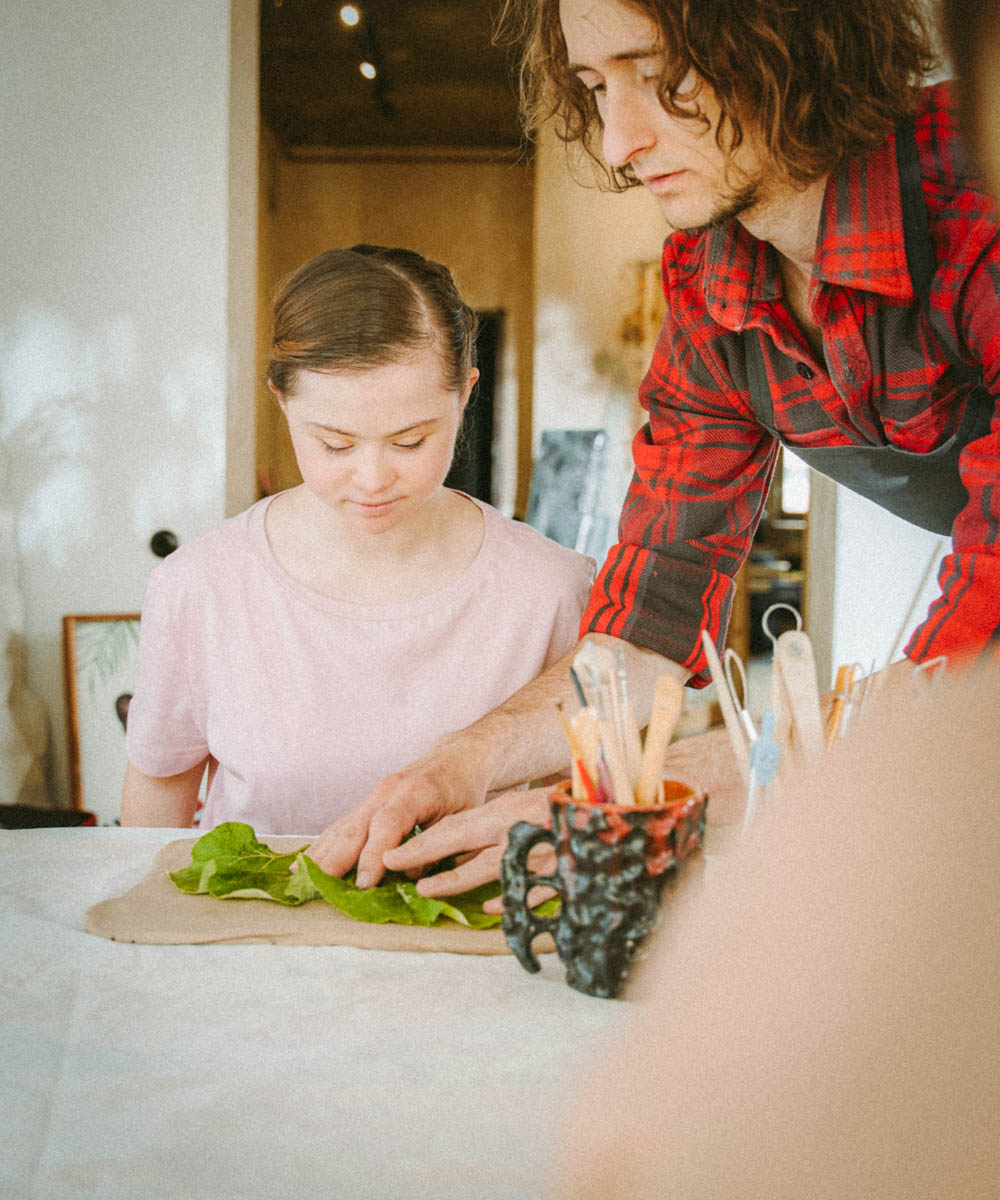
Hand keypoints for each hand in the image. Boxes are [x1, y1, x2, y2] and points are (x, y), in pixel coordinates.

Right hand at [306, 738, 492, 886]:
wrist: (457, 758)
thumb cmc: (462, 790)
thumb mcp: (461, 819)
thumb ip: (435, 847)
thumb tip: (406, 878)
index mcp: (415, 792)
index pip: (387, 826)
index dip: (373, 856)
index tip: (363, 885)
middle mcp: (387, 791)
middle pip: (355, 827)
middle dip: (335, 860)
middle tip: (318, 888)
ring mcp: (374, 794)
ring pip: (342, 826)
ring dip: (321, 853)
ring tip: (299, 877)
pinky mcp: (367, 802)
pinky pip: (342, 825)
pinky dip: (324, 845)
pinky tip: (307, 861)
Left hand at [380, 788, 554, 911]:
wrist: (618, 806)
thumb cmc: (570, 805)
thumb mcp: (530, 806)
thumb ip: (499, 824)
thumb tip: (457, 846)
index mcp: (514, 809)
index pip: (458, 827)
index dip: (422, 844)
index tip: (391, 856)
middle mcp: (524, 828)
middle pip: (468, 846)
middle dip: (428, 858)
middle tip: (396, 870)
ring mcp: (544, 852)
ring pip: (494, 870)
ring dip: (457, 880)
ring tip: (428, 889)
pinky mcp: (566, 874)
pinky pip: (532, 890)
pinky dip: (509, 899)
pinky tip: (489, 906)